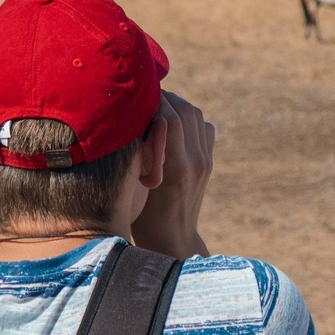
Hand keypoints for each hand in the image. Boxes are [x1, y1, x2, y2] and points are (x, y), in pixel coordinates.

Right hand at [132, 90, 214, 257]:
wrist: (172, 240)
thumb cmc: (141, 218)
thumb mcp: (131, 187)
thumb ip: (135, 154)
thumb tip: (125, 117)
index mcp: (175, 169)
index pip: (169, 118)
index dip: (150, 100)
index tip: (131, 95)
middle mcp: (195, 162)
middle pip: (185, 110)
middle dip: (163, 97)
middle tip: (141, 96)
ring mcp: (205, 162)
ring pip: (196, 115)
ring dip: (176, 104)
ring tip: (154, 105)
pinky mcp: (209, 162)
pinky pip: (204, 127)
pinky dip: (189, 118)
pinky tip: (171, 123)